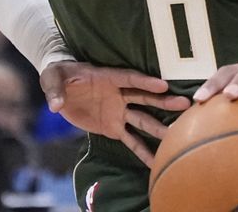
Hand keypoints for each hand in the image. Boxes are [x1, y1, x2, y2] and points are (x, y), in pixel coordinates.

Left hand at [40, 61, 189, 166]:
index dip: (145, 82)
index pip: (128, 79)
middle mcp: (118, 94)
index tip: (163, 85)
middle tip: (184, 105)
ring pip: (142, 120)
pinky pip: (130, 140)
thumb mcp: (52, 78)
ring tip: (177, 135)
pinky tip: (156, 162)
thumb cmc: (58, 76)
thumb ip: (55, 90)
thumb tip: (55, 104)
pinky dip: (142, 152)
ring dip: (159, 127)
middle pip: (144, 98)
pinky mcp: (114, 127)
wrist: (60, 90)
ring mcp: (118, 111)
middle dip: (163, 101)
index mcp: (107, 78)